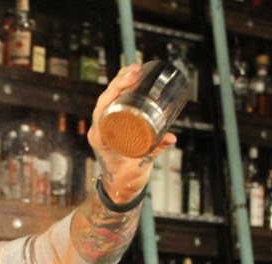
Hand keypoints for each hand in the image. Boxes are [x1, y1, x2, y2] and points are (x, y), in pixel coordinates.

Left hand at [87, 64, 177, 203]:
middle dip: (119, 82)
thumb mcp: (140, 164)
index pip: (101, 110)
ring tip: (135, 69)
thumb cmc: (127, 178)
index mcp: (100, 137)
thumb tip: (171, 137)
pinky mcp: (114, 126)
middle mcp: (100, 129)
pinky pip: (115, 104)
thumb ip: (155, 150)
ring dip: (121, 82)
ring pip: (109, 99)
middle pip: (105, 99)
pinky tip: (133, 78)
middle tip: (136, 71)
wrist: (121, 187)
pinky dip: (123, 91)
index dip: (112, 94)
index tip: (125, 84)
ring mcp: (105, 127)